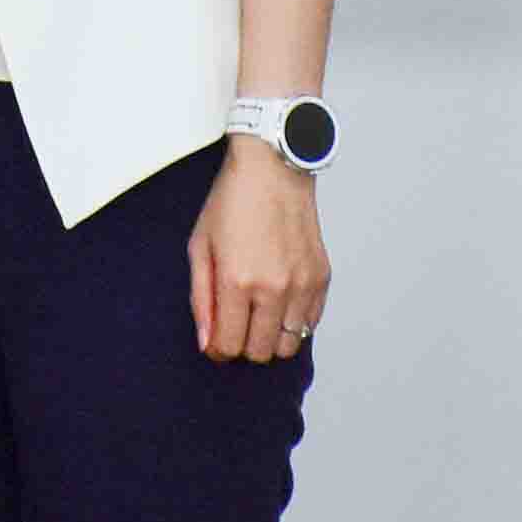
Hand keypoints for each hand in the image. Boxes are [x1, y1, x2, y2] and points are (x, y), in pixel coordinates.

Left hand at [189, 143, 327, 362]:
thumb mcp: (200, 246)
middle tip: (236, 322)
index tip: (216, 339)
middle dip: (243, 345)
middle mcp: (274, 288)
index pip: (230, 345)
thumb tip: (208, 342)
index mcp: (237, 280)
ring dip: (271, 337)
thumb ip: (201, 299)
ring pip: (289, 345)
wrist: (273, 168)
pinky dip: (294, 321)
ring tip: (259, 312)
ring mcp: (302, 284)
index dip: (219, 349)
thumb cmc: (232, 200)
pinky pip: (310, 324)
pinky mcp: (321, 278)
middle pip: (260, 352)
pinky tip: (280, 300)